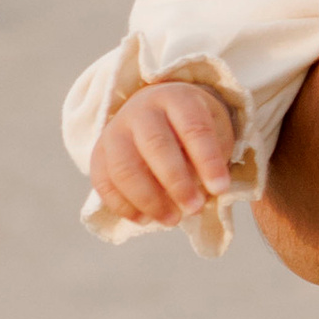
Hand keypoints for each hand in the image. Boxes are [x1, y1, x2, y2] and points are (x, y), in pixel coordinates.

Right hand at [90, 79, 237, 227]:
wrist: (156, 112)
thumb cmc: (191, 128)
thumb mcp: (213, 130)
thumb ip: (211, 157)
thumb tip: (204, 194)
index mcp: (177, 99)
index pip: (193, 128)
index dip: (207, 160)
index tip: (220, 189)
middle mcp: (142, 110)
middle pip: (155, 145)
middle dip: (177, 182)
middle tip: (194, 208)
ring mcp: (115, 131)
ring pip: (124, 168)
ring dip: (149, 200)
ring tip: (172, 220)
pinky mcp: (98, 154)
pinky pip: (103, 183)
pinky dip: (123, 206)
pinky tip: (145, 219)